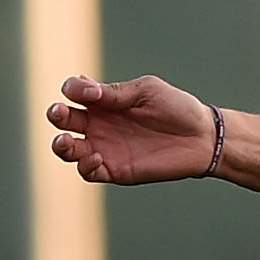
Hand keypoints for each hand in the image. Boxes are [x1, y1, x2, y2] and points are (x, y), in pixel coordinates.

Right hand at [48, 74, 219, 183]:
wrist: (204, 138)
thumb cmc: (178, 109)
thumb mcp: (147, 92)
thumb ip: (115, 92)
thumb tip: (81, 87)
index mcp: (105, 101)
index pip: (73, 92)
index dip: (73, 89)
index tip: (90, 92)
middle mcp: (100, 123)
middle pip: (63, 119)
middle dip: (56, 115)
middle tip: (60, 114)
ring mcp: (105, 147)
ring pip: (68, 149)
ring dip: (60, 145)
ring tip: (68, 140)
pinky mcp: (116, 169)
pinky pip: (88, 172)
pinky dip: (84, 166)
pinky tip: (97, 157)